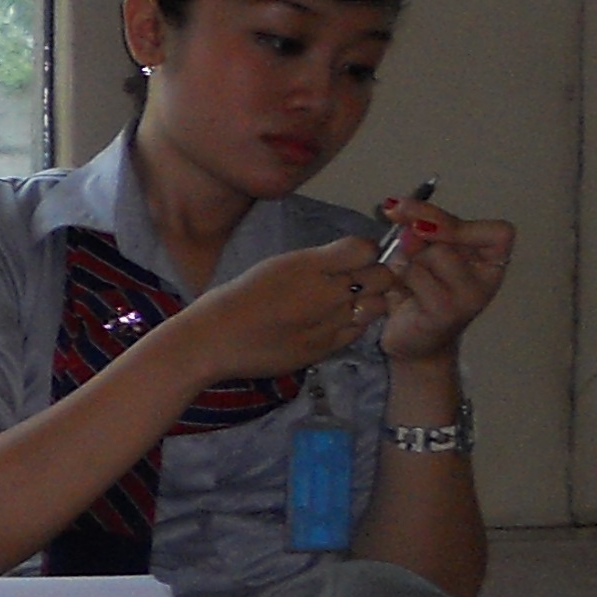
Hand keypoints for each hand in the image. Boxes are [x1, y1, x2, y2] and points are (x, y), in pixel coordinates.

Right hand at [172, 238, 402, 385]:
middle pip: (382, 277)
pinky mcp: (328, 347)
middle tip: (353, 281)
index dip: (363, 252)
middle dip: (372, 276)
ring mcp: (331, 322)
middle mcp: (327, 291)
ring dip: (367, 302)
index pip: (366, 249)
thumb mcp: (277, 265)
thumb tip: (349, 258)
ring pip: (377, 306)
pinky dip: (351, 324)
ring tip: (343, 304)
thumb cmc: (237, 298)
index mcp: (310, 264)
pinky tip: (329, 323)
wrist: (215, 339)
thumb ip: (317, 262)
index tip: (350, 258)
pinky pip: (359, 330)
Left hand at [377, 197, 511, 361]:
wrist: (413, 341)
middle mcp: (487, 280)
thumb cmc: (420, 293)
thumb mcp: (426, 255)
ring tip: (403, 274)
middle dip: (420, 227)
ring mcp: (470, 298)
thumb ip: (422, 232)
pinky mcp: (445, 312)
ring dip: (408, 256)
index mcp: (491, 261)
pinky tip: (398, 288)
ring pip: (435, 254)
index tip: (414, 211)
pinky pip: (417, 276)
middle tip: (392, 215)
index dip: (456, 220)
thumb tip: (398, 208)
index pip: (499, 232)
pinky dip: (399, 275)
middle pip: (457, 237)